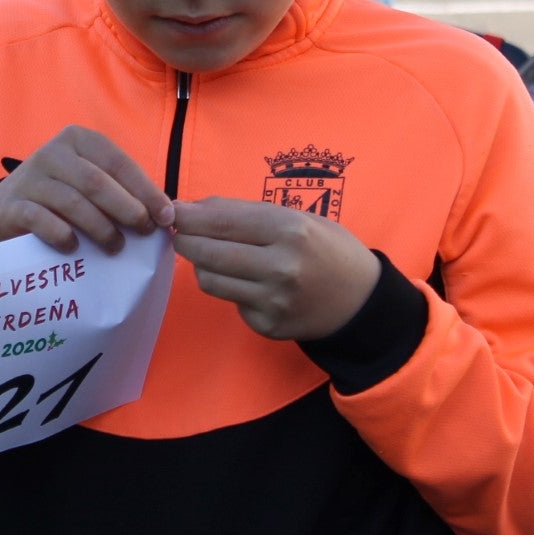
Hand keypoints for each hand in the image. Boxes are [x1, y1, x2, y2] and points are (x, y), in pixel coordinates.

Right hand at [0, 126, 173, 253]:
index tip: (165, 217)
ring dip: (101, 228)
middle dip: (127, 209)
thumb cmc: (60, 194)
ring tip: (115, 247)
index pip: (118, 162)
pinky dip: (63, 236)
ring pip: (73, 202)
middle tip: (144, 232)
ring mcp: (30, 178)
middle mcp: (52, 153)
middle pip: (97, 182)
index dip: (145, 190)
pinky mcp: (13, 205)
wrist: (6, 209)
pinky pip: (42, 221)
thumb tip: (164, 213)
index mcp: (78, 140)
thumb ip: (120, 189)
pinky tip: (74, 248)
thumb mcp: (88, 180)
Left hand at [172, 197, 379, 340]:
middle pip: (207, 253)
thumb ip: (246, 213)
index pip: (222, 222)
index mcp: (290, 230)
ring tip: (213, 256)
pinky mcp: (268, 325)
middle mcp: (280, 266)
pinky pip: (230, 301)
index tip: (171, 212)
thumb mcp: (297, 218)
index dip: (189, 216)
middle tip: (180, 234)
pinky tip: (248, 282)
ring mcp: (273, 300)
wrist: (362, 301)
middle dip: (185, 240)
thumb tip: (193, 208)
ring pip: (209, 280)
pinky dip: (230, 288)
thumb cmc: (326, 249)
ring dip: (202, 265)